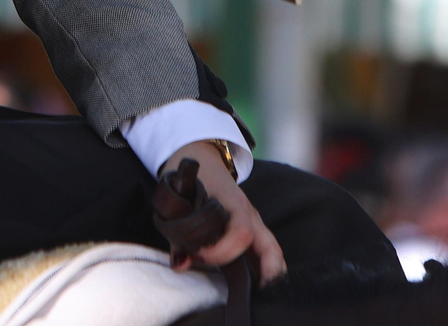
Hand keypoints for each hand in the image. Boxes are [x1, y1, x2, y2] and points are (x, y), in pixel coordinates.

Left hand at [163, 141, 284, 284]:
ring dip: (270, 270)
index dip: (222, 250)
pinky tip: (259, 283)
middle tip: (258, 291)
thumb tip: (180, 266)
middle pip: (269, 244)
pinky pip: (265, 247)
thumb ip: (177, 236)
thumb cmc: (186, 178)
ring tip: (262, 293)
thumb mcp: (176, 200)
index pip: (240, 232)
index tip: (199, 256)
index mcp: (231, 202)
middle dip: (268, 270)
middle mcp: (248, 212)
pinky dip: (266, 266)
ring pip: (272, 247)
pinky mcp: (251, 226)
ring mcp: (253, 219)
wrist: (198, 154)